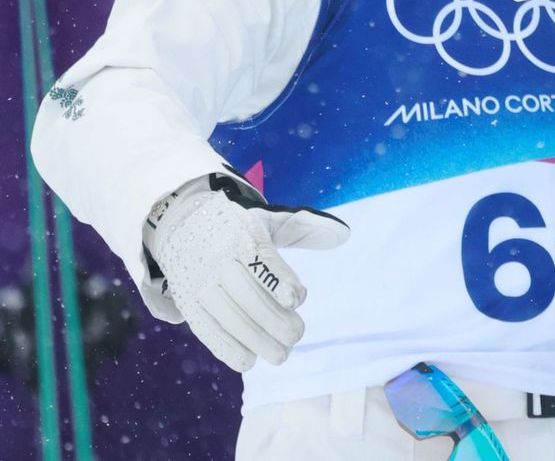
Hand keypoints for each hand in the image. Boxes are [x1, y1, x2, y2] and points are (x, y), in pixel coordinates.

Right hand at [143, 173, 348, 372]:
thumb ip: (305, 228)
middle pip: (245, 294)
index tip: (297, 299)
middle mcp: (217, 258)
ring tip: (281, 354)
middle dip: (273, 320)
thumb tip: (344, 235)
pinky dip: (225, 348)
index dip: (278, 281)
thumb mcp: (270, 219)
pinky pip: (205, 328)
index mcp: (241, 234)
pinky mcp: (187, 301)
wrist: (182, 223)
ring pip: (226, 316)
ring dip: (255, 340)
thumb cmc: (239, 226)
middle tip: (297, 335)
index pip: (260, 259)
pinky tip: (248, 362)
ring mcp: (199, 282)